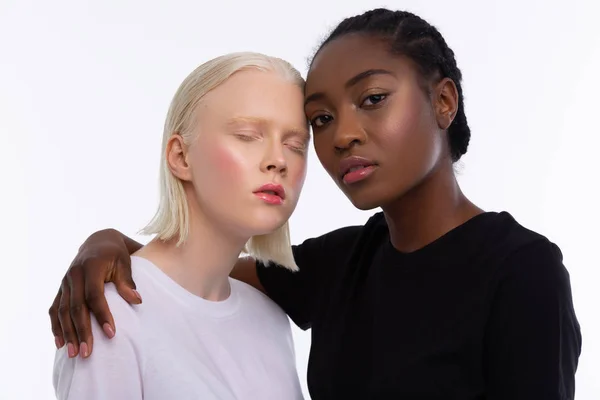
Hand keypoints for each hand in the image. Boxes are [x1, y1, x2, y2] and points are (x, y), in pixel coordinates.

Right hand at [48, 229, 141, 357]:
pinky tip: (60, 343)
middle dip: (81, 331)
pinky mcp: (61, 289)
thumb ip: (127, 281)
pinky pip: (54, 309)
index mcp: (90, 267)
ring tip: (73, 354)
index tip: (111, 334)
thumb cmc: (116, 254)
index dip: (102, 315)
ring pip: (62, 311)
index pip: (94, 295)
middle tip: (87, 353)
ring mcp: (65, 282)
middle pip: (75, 307)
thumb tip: (137, 300)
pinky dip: (56, 326)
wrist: (98, 242)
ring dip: (67, 333)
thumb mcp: (125, 262)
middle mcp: (73, 275)